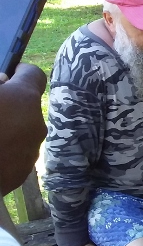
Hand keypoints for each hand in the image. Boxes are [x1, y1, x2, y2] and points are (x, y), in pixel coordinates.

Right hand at [0, 63, 46, 194]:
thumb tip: (2, 81)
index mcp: (23, 99)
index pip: (34, 75)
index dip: (19, 72)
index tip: (6, 75)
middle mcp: (36, 124)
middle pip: (26, 105)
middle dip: (9, 104)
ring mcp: (31, 151)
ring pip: (22, 131)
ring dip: (7, 128)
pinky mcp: (22, 173)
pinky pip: (15, 154)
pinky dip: (3, 151)